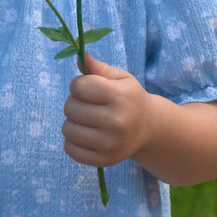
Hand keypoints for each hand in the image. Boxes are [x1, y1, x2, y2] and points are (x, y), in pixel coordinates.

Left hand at [62, 51, 152, 167]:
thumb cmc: (129, 99)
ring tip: (87, 120)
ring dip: (72, 122)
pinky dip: (73, 141)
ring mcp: (110, 144)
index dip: (79, 85)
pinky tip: (87, 135)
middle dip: (75, 102)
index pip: (79, 86)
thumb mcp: (120, 78)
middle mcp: (116, 122)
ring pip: (67, 129)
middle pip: (70, 107)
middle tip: (89, 105)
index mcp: (120, 97)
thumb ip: (98, 68)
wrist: (149, 129)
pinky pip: (70, 149)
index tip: (89, 88)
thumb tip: (79, 56)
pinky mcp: (103, 160)